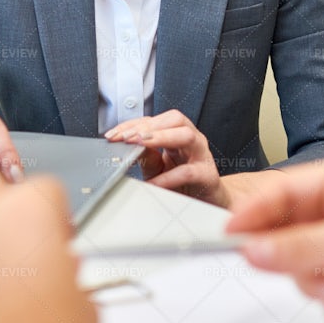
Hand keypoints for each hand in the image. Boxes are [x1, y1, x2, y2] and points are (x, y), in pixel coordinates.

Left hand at [106, 109, 227, 206]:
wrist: (210, 203)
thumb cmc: (184, 183)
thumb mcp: (158, 169)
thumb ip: (146, 157)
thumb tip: (128, 146)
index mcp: (178, 134)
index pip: (155, 120)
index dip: (132, 125)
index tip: (113, 135)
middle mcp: (192, 139)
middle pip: (175, 119)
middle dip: (148, 126)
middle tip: (126, 137)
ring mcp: (202, 155)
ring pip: (186, 135)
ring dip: (161, 137)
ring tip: (141, 144)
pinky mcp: (208, 175)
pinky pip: (188, 172)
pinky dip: (168, 177)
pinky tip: (153, 183)